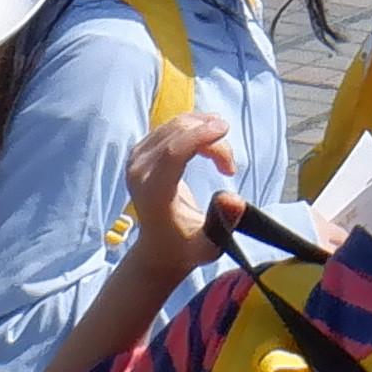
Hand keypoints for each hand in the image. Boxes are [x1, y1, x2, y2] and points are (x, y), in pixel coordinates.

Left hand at [116, 111, 235, 279]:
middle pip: (179, 134)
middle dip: (212, 140)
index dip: (200, 136)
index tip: (225, 129)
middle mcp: (139, 171)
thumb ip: (223, 222)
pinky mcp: (140, 150)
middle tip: (229, 167)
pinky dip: (194, 128)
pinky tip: (208, 140)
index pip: (173, 152)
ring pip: (176, 125)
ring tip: (222, 159)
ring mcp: (136, 158)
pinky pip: (171, 126)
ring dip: (205, 132)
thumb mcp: (210, 244)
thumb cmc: (186, 247)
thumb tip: (234, 198)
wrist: (158, 246)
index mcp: (153, 193)